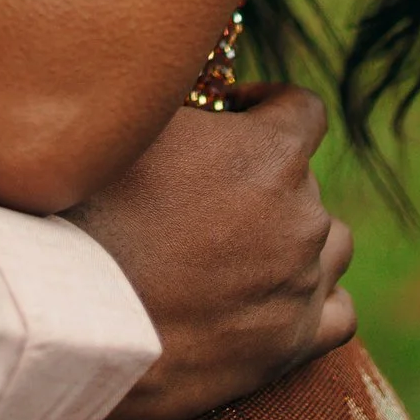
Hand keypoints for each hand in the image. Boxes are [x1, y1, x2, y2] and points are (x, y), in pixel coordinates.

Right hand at [69, 86, 355, 419]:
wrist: (79, 321)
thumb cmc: (94, 210)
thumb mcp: (133, 125)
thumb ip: (180, 95)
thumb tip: (188, 75)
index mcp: (272, 154)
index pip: (303, 109)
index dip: (266, 103)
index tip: (230, 113)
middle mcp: (302, 217)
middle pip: (306, 179)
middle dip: (265, 175)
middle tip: (208, 188)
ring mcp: (302, 285)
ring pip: (332, 243)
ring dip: (298, 234)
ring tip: (246, 242)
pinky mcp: (292, 344)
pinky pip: (340, 313)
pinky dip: (317, 297)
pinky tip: (278, 292)